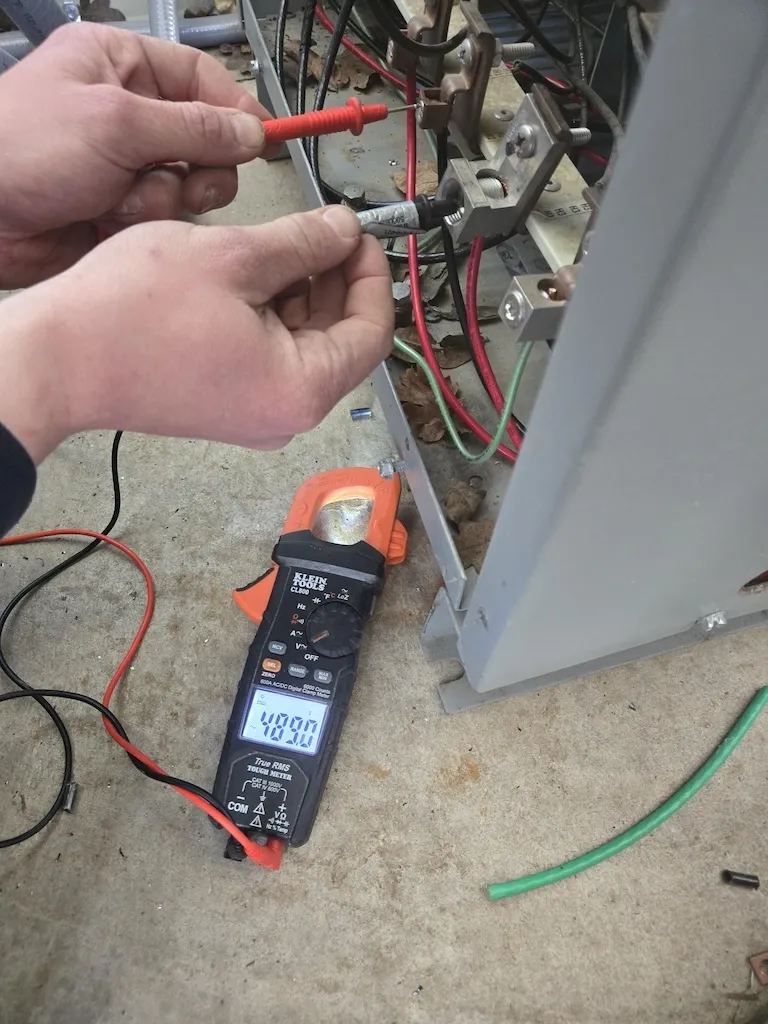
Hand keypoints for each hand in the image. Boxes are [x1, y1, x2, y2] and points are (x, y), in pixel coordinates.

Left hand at [0, 22, 270, 287]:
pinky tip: (106, 217)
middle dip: (201, 166)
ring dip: (163, 198)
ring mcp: (124, 163)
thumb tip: (249, 132)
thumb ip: (194, 127)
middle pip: (206, 138)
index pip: (202, 78)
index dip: (236, 111)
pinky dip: (142, 221)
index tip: (263, 141)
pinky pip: (162, 216)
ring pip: (188, 184)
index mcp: (120, 64)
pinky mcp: (118, 207)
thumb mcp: (118, 122)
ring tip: (123, 198)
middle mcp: (126, 112)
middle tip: (185, 178)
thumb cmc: (19, 150)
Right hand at [0, 207, 392, 460]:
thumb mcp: (235, 257)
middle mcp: (285, 415)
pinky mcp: (227, 403)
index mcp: (301, 390)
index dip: (373, 274)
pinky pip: (269, 355)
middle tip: (325, 228)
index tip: (362, 233)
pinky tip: (253, 273)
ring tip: (281, 243)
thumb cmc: (133, 316)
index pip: (372, 331)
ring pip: (303, 344)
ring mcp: (255, 414)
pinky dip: (270, 312)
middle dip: (337, 279)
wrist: (58, 358)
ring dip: (301, 291)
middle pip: (340, 339)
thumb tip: (344, 230)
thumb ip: (305, 242)